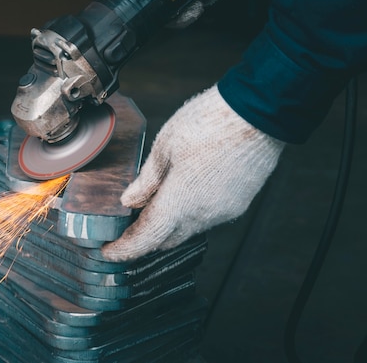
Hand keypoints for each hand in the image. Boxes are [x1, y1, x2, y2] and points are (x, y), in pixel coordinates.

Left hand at [101, 85, 284, 261]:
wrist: (258, 113)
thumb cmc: (209, 123)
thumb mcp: (165, 147)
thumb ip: (146, 180)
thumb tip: (129, 201)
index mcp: (180, 203)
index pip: (145, 240)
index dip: (124, 250)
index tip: (108, 253)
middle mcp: (203, 216)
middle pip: (165, 240)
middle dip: (143, 239)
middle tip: (123, 229)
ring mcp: (223, 212)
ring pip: (186, 231)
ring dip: (166, 227)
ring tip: (148, 209)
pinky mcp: (237, 204)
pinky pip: (205, 220)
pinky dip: (187, 216)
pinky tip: (179, 198)